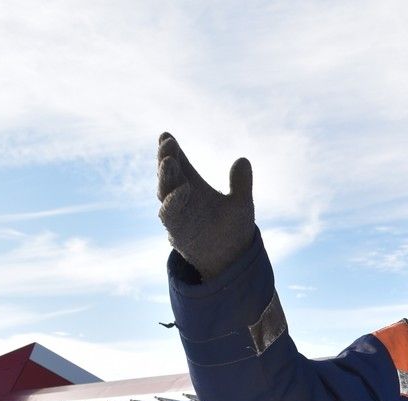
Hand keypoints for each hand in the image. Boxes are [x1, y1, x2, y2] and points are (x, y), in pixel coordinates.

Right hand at [157, 132, 255, 279]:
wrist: (230, 259)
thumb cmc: (233, 228)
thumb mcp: (241, 204)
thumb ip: (241, 184)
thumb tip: (243, 160)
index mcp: (192, 184)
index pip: (179, 163)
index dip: (172, 149)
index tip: (166, 135)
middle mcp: (181, 196)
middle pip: (168, 173)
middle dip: (166, 157)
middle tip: (168, 142)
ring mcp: (176, 212)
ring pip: (164, 191)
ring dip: (166, 176)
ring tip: (170, 161)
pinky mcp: (175, 229)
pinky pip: (170, 213)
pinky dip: (174, 200)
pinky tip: (183, 189)